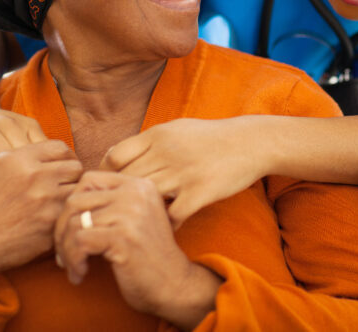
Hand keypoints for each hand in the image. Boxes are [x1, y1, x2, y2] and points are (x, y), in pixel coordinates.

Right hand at [0, 140, 82, 287]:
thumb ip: (15, 157)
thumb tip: (35, 151)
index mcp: (18, 158)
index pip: (60, 148)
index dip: (64, 157)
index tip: (61, 168)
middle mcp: (34, 175)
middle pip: (75, 167)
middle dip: (71, 176)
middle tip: (64, 187)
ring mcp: (45, 200)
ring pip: (77, 190)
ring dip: (71, 197)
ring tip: (61, 204)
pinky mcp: (50, 224)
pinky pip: (71, 213)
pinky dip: (66, 217)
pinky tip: (55, 221)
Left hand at [54, 171, 220, 329]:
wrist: (173, 284)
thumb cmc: (147, 255)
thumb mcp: (134, 218)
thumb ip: (110, 203)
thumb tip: (65, 203)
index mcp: (139, 185)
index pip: (88, 179)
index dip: (72, 206)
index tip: (73, 230)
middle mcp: (135, 193)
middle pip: (75, 200)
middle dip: (61, 229)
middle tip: (65, 253)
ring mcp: (130, 213)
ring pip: (73, 223)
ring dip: (66, 250)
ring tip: (73, 266)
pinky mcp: (122, 237)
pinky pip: (79, 242)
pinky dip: (73, 261)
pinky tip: (81, 273)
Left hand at [100, 116, 270, 227]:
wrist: (251, 142)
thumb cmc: (210, 137)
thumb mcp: (176, 129)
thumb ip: (147, 142)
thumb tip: (115, 155)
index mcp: (158, 135)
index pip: (115, 156)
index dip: (106, 176)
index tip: (109, 189)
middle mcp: (166, 152)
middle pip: (126, 180)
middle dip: (118, 198)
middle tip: (117, 213)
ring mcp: (183, 173)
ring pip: (145, 198)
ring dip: (140, 213)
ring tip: (138, 224)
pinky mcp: (200, 192)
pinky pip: (172, 215)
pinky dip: (166, 224)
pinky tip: (166, 229)